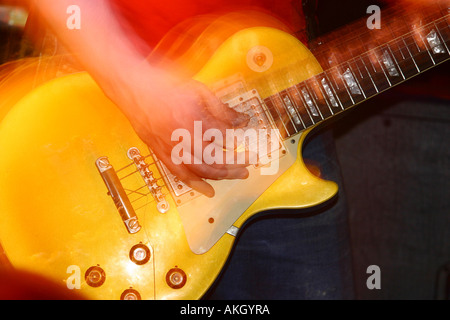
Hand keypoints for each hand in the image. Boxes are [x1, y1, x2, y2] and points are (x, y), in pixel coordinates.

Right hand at [109, 66, 249, 196]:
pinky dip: (196, 185)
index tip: (250, 144)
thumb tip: (242, 121)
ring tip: (238, 175)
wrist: (135, 91)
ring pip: (201, 170)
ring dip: (222, 175)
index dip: (239, 142)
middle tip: (250, 163)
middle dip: (236, 163)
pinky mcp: (162, 155)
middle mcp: (183, 136)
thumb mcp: (199, 90)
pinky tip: (209, 191)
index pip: (223, 137)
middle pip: (215, 158)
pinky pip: (181, 175)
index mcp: (193, 117)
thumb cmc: (166, 87)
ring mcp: (172, 148)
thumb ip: (222, 109)